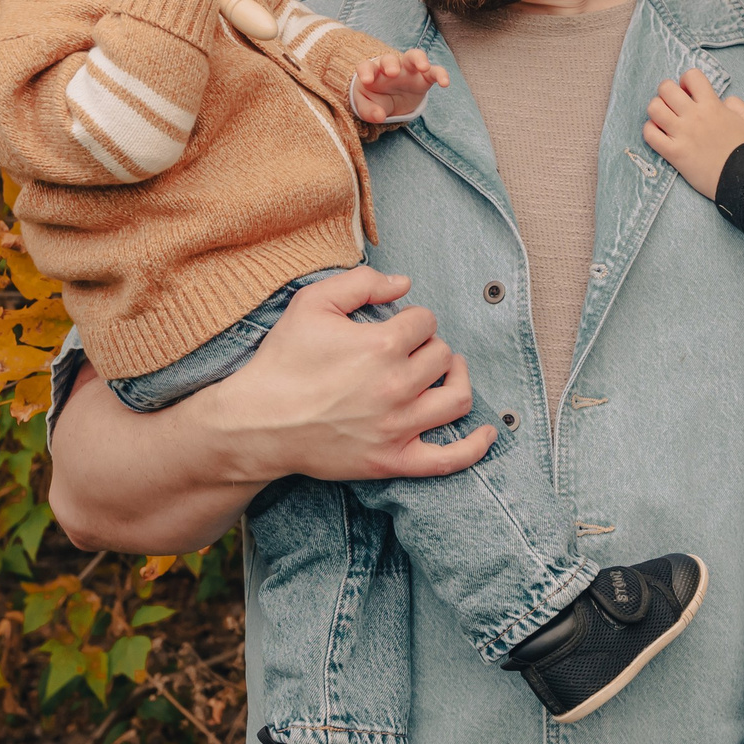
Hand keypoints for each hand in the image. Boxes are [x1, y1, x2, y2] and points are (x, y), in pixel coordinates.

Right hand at [48, 267, 493, 556]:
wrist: (255, 423)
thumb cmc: (282, 360)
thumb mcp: (311, 303)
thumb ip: (361, 283)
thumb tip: (405, 284)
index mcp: (382, 345)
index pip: (425, 321)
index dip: (411, 319)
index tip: (394, 326)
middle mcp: (398, 387)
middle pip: (443, 356)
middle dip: (428, 348)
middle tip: (407, 351)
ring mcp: (399, 428)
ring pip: (456, 398)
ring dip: (457, 380)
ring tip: (445, 373)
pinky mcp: (393, 461)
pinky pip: (449, 459)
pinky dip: (474, 447)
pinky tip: (487, 433)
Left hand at [352, 48, 448, 120]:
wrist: (392, 99)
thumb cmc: (376, 98)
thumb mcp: (367, 106)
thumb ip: (368, 111)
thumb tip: (379, 117)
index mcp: (373, 72)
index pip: (366, 67)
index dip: (366, 72)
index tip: (367, 81)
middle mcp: (390, 67)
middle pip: (389, 59)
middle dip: (391, 64)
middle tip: (392, 73)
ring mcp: (408, 70)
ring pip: (414, 56)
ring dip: (419, 59)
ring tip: (424, 67)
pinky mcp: (424, 76)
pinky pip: (434, 71)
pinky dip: (440, 74)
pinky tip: (445, 83)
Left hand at [641, 69, 743, 197]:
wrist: (743, 178)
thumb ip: (736, 103)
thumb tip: (722, 101)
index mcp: (712, 105)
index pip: (691, 76)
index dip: (688, 80)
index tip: (690, 92)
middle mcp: (694, 116)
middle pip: (665, 88)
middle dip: (667, 92)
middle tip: (674, 104)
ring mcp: (682, 134)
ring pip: (654, 108)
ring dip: (656, 110)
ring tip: (665, 118)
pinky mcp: (674, 153)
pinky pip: (649, 135)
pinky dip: (650, 131)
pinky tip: (659, 134)